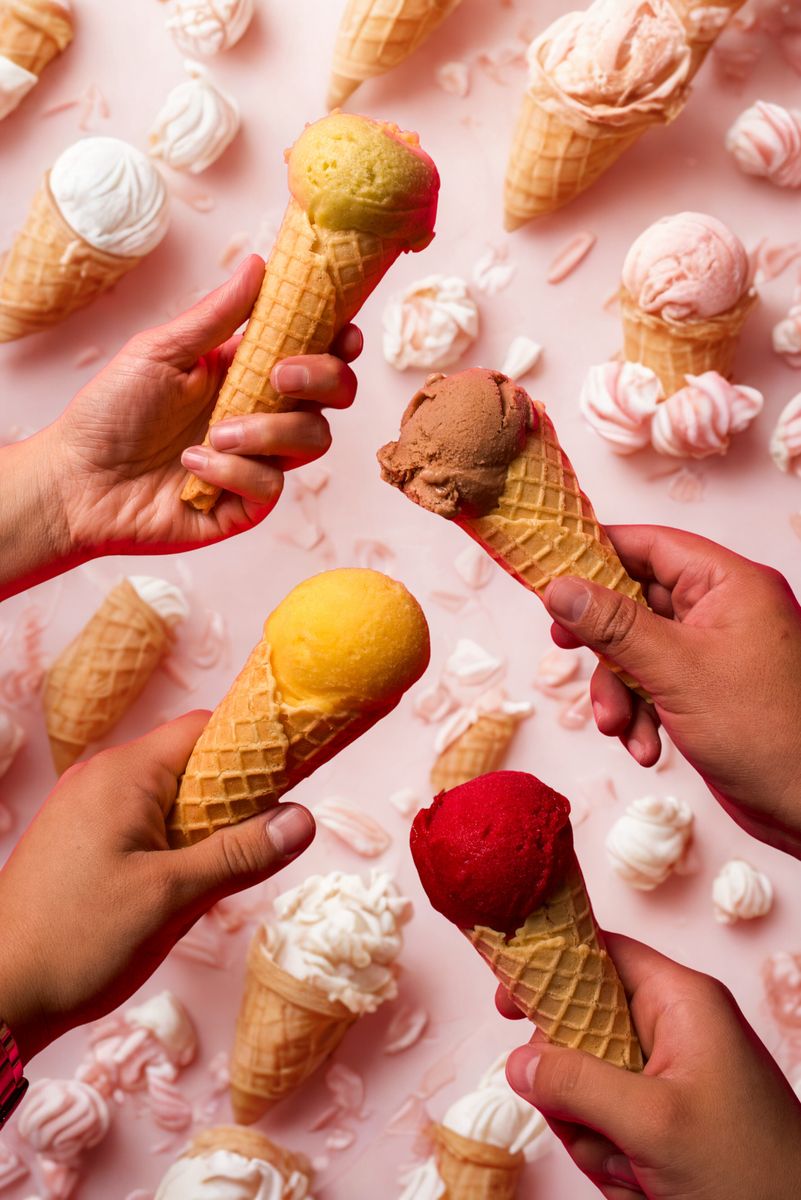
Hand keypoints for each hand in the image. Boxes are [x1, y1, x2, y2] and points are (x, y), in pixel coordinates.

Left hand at [0, 255, 360, 598]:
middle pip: (334, 395)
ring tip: (215, 433)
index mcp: (246, 372)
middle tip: (279, 374)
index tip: (342, 331)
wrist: (76, 482)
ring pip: (313, 440)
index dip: (339, 342)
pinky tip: (192, 466)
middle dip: (322, 378)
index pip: (315, 353)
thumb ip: (217, 315)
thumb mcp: (160, 351)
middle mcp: (263, 416)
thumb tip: (259, 265)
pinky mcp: (247, 505)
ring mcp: (259, 462)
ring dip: (270, 430)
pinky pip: (272, 485)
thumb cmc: (110, 413)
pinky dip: (234, 472)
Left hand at [0, 712, 314, 1063]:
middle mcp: (100, 778)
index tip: (292, 776)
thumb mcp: (172, 898)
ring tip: (213, 876)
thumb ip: (239, 854)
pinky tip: (178, 888)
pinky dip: (172, 844)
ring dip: (201, 827)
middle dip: (230, 797)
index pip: (204, 728)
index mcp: (122, 774)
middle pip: (188, 762)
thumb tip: (304, 820)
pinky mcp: (78, 840)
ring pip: (167, 797)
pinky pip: (142, 822)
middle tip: (257, 843)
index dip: (252, 747)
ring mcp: (84, 808)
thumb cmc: (78, 943)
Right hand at [505, 933, 800, 1199]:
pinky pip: (606, 1122)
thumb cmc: (751, 1171)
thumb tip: (516, 1063)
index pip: (600, 954)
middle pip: (580, 1031)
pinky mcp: (664, 1116)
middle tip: (604, 1130)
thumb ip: (577, 1084)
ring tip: (635, 1168)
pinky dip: (611, 1156)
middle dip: (577, 1090)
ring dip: (594, 1134)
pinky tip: (642, 1181)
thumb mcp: (653, 1123)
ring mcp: (668, 1076)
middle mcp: (673, 1029)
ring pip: (587, 1086)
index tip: (508, 1003)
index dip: (550, 970)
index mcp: (680, 1001)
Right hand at [540, 526, 800, 856]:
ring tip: (620, 725)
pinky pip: (653, 685)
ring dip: (617, 689)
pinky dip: (640, 714)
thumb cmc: (766, 732)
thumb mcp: (676, 670)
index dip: (597, 552)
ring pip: (637, 650)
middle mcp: (721, 611)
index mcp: (728, 584)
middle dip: (603, 642)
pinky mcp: (705, 691)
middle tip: (565, 647)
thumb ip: (613, 625)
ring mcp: (713, 653)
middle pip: (635, 600)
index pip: (651, 544)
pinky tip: (647, 746)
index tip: (553, 568)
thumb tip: (560, 587)